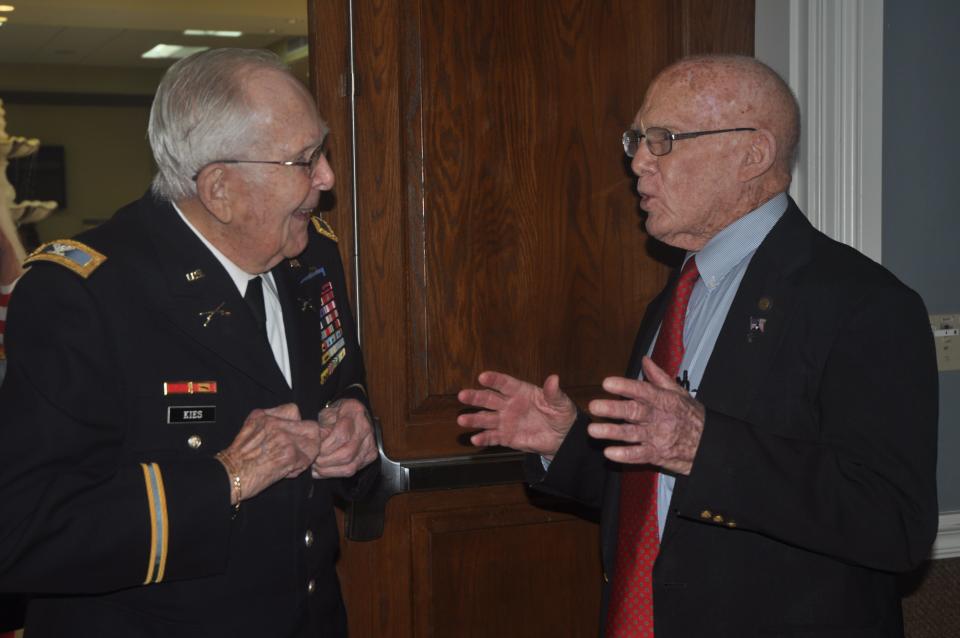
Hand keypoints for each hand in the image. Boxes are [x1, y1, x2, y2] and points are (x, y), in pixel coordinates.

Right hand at [218, 403, 324, 502]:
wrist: (230, 475)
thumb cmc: (238, 458)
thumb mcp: (249, 428)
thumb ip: (270, 423)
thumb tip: (292, 427)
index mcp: (264, 415)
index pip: (294, 410)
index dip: (297, 425)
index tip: (294, 435)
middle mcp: (275, 423)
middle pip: (310, 426)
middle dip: (309, 440)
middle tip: (301, 450)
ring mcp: (284, 437)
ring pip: (313, 443)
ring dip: (306, 454)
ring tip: (294, 462)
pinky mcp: (289, 454)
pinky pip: (306, 459)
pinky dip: (300, 467)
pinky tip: (288, 471)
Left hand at [311, 399, 377, 478]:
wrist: (351, 414)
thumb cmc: (336, 413)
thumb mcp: (325, 414)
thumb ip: (321, 428)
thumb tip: (315, 445)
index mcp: (354, 411)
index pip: (341, 435)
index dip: (325, 447)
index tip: (313, 450)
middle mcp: (365, 427)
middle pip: (347, 453)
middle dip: (326, 461)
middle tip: (313, 461)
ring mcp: (370, 443)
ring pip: (350, 465)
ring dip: (329, 470)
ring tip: (316, 467)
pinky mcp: (370, 455)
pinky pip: (353, 470)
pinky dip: (335, 473)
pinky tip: (324, 470)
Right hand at [457, 371, 576, 458]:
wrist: (562, 438)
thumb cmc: (561, 414)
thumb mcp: (561, 403)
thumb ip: (553, 392)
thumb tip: (554, 378)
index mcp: (521, 391)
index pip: (505, 384)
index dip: (494, 380)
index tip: (483, 377)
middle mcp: (509, 404)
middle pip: (489, 399)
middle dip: (475, 397)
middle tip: (462, 395)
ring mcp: (506, 421)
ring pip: (486, 418)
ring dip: (474, 419)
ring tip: (462, 420)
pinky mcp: (506, 437)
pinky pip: (493, 437)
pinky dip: (484, 438)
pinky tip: (475, 439)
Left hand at [587, 357, 704, 474]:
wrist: (710, 444)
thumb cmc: (691, 416)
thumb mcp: (679, 393)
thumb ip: (659, 377)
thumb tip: (644, 360)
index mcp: (663, 400)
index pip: (642, 391)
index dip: (625, 386)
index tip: (607, 383)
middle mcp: (659, 418)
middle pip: (634, 412)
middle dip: (613, 409)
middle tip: (594, 406)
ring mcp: (657, 437)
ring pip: (632, 434)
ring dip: (612, 433)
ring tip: (593, 431)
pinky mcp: (657, 454)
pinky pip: (639, 455)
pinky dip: (625, 455)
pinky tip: (609, 453)